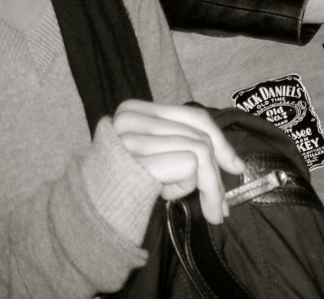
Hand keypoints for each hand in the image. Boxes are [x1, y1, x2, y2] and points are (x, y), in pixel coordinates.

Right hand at [112, 101, 244, 223]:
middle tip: (223, 206)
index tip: (236, 166)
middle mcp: (130, 118)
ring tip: (207, 210)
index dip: (221, 141)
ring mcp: (133, 136)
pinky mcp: (139, 157)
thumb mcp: (153, 158)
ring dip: (208, 186)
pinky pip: (190, 165)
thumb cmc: (121, 188)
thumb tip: (233, 163)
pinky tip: (164, 196)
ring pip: (200, 150)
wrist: (86, 214)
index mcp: (134, 110)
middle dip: (219, 171)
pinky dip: (185, 186)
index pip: (193, 116)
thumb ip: (182, 146)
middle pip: (199, 135)